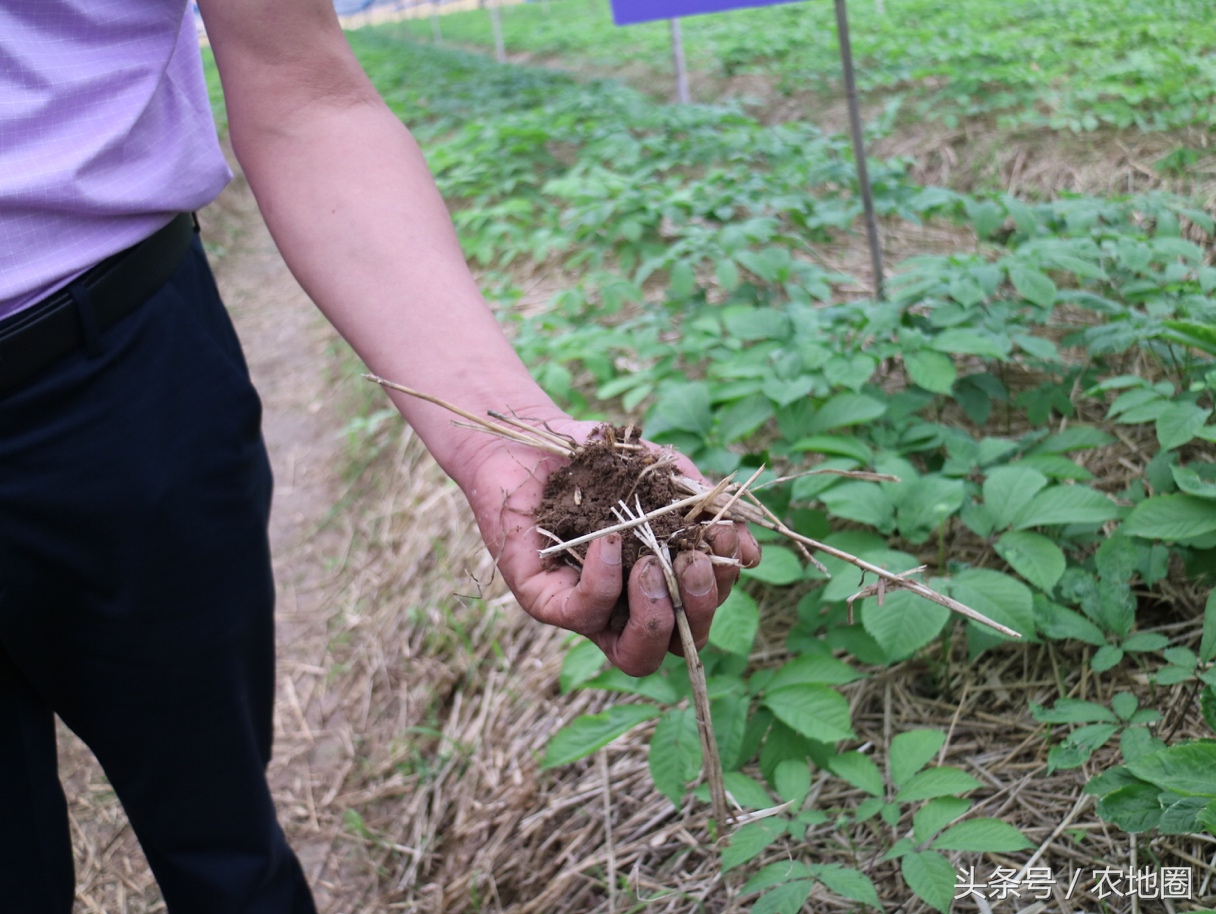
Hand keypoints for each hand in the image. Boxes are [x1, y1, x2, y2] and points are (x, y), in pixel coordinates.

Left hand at [458, 415, 760, 676]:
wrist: (533, 439)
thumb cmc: (600, 462)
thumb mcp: (665, 479)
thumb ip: (708, 513)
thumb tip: (751, 557)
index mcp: (656, 584)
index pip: (699, 614)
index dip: (720, 589)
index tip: (725, 540)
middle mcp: (623, 608)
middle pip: (675, 647)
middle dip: (698, 610)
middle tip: (693, 562)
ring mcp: (584, 611)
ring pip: (632, 656)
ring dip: (657, 615)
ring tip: (653, 564)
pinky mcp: (542, 600)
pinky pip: (583, 613)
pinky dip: (604, 580)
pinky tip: (608, 540)